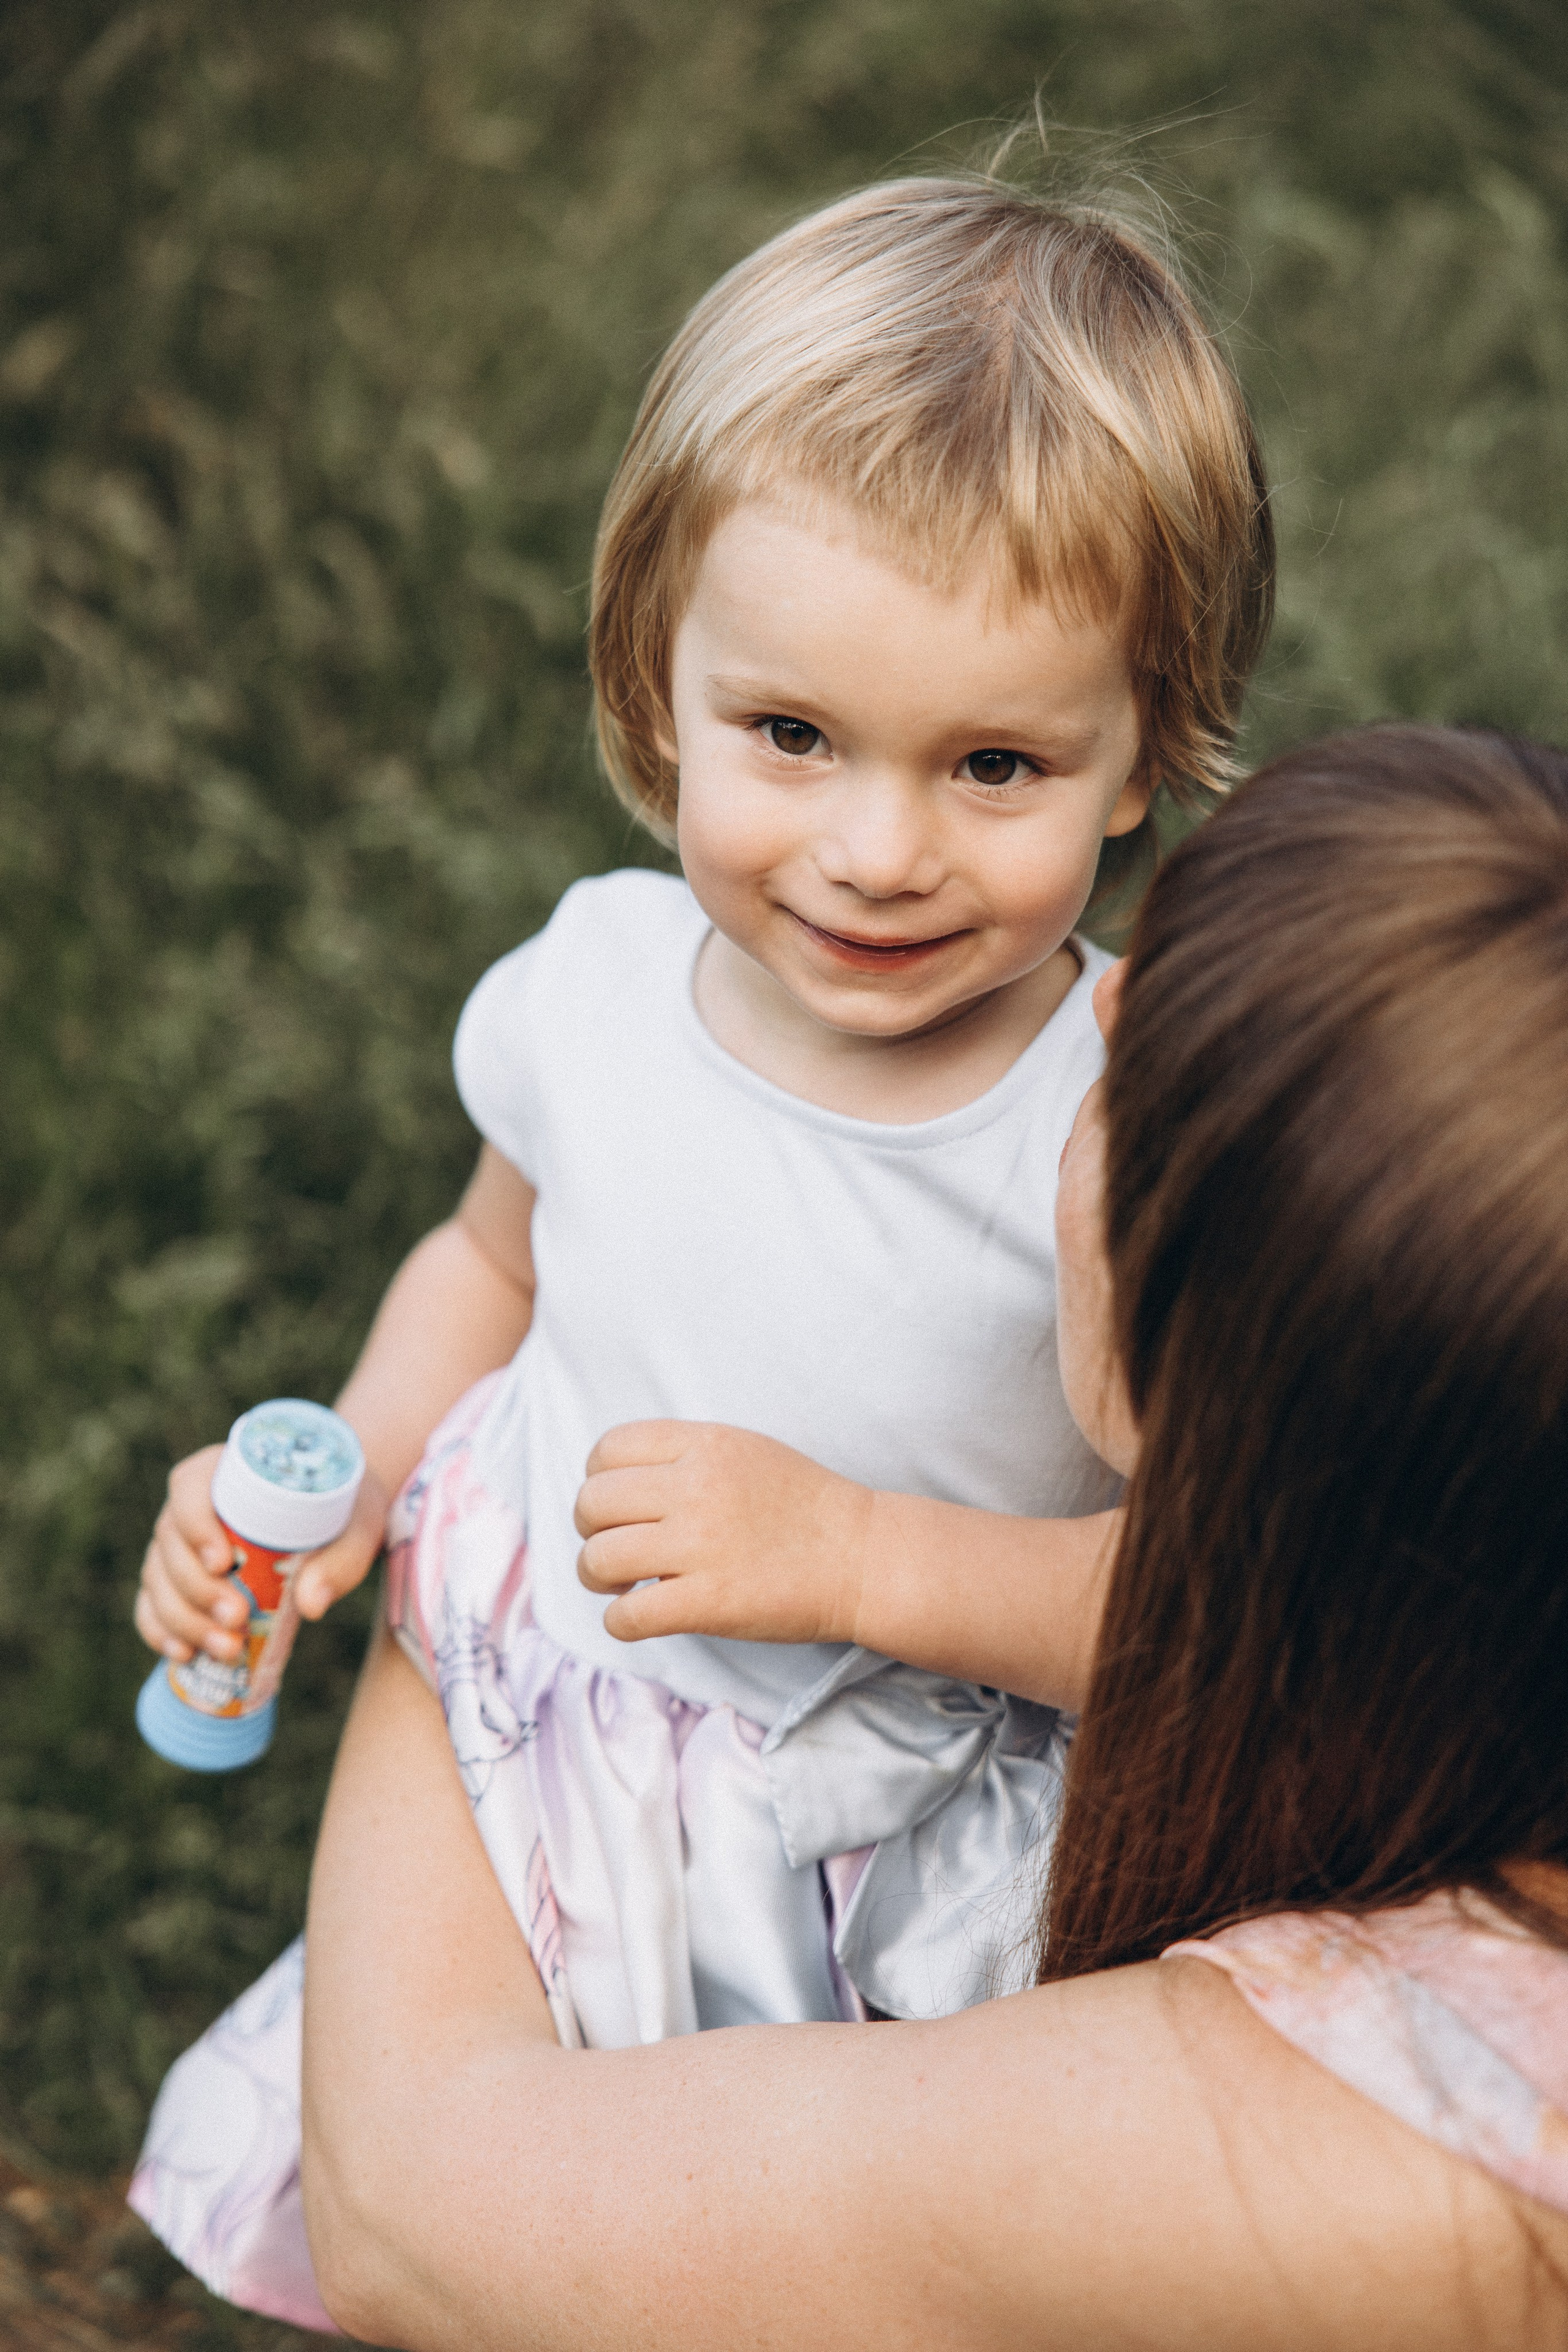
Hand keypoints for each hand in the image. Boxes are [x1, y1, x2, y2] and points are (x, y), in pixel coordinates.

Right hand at [134, 1446, 390, 1662]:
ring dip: (185, 1620)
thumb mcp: (356, 1527)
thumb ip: (340, 1561)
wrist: (336, 1524)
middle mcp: (191, 1505)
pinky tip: (186, 1654)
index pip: (188, 1487)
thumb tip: (311, 1604)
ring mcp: (177, 1545)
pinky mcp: (175, 1582)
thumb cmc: (342, 1515)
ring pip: (157, 1580)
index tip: (222, 1563)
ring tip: (228, 1648)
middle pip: (170, 1543)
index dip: (195, 1525)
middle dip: (197, 1589)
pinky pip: (151, 1607)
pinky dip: (163, 1633)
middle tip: (237, 1619)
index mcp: (225, 1470)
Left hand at [574, 1422, 874, 1645]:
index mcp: (705, 1445)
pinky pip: (626, 1616)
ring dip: (598, 1577)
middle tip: (616, 1549)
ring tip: (622, 1585)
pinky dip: (620, 1622)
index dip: (598, 1479)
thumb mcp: (746, 1451)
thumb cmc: (806, 1507)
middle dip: (591, 1530)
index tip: (617, 1504)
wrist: (862, 1558)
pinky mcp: (708, 1603)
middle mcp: (696, 1488)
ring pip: (597, 1559)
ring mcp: (701, 1546)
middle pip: (592, 1503)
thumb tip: (618, 1482)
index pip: (608, 1449)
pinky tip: (639, 1617)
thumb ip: (685, 1456)